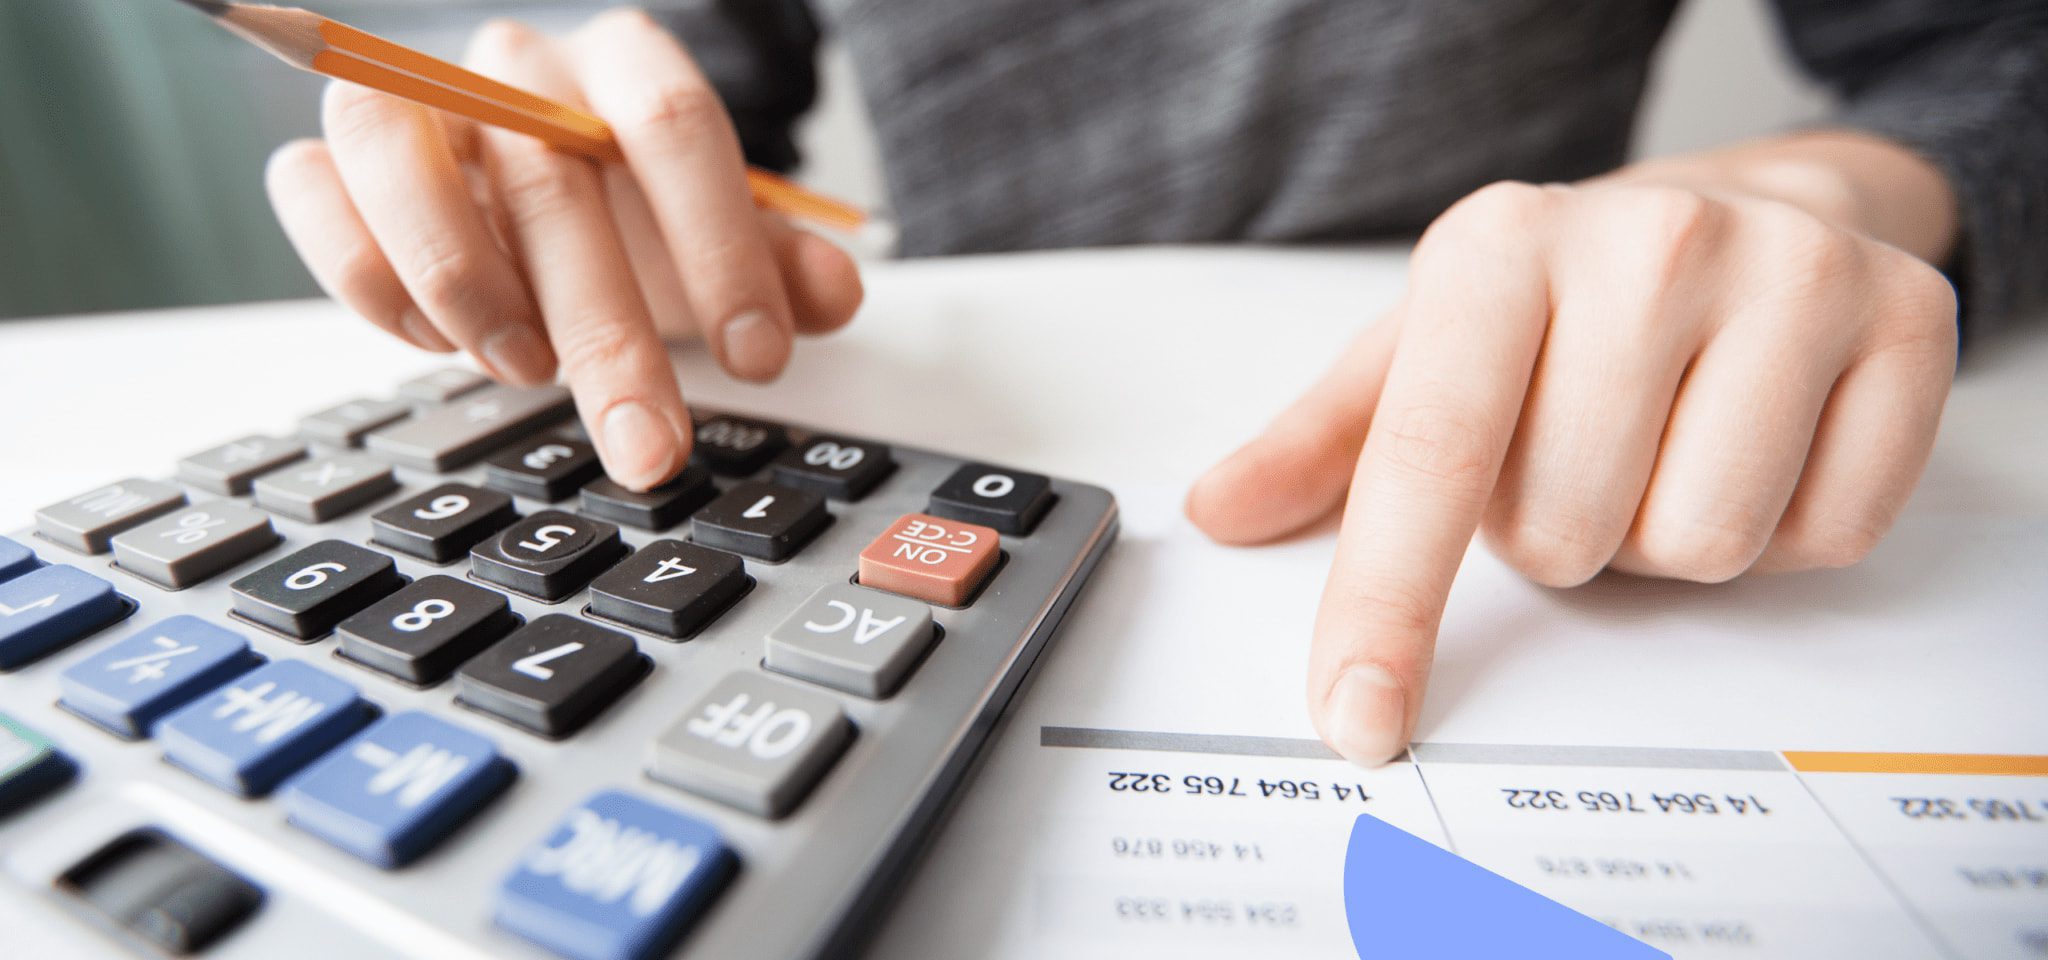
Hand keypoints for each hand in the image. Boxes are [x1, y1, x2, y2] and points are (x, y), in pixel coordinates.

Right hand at [265, 10, 861, 488]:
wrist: (539, 191)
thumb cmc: (635, 217)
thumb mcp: (718, 243)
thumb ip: (781, 267)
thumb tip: (834, 293)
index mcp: (625, 63)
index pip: (674, 124)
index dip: (719, 247)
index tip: (757, 358)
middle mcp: (515, 68)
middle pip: (551, 178)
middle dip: (608, 334)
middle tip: (648, 446)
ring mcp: (414, 101)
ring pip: (394, 149)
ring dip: (460, 279)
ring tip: (527, 375)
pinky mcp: (333, 155)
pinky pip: (310, 190)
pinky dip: (366, 276)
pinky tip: (435, 345)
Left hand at [1187, 162, 1957, 763]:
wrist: (1749, 203)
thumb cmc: (1565, 299)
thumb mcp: (1426, 347)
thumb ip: (1322, 443)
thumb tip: (1220, 512)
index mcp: (1498, 249)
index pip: (1427, 459)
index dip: (1385, 604)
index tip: (1358, 715)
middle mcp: (1647, 242)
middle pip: (1565, 536)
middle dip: (1557, 533)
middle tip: (1578, 449)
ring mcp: (1790, 273)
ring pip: (1694, 547)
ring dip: (1662, 536)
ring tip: (1662, 442)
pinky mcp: (1908, 319)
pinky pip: (1823, 535)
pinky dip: (1782, 528)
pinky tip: (1758, 439)